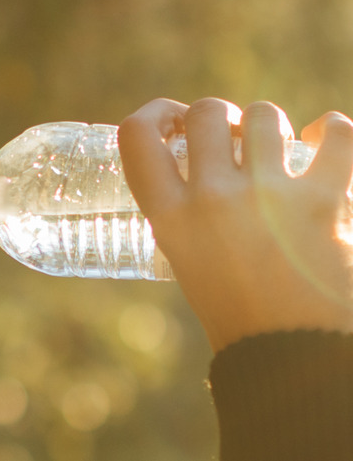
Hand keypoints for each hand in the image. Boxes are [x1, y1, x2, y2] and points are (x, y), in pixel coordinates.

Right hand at [118, 98, 352, 351]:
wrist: (293, 355)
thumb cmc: (238, 315)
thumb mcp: (187, 260)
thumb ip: (187, 214)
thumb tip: (206, 166)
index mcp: (170, 218)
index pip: (137, 137)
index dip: (154, 113)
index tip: (172, 118)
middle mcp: (211, 200)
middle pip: (205, 114)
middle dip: (220, 116)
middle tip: (231, 136)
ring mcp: (267, 197)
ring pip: (263, 115)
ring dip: (270, 124)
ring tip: (278, 145)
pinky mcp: (323, 200)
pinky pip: (337, 136)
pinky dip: (333, 130)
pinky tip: (326, 138)